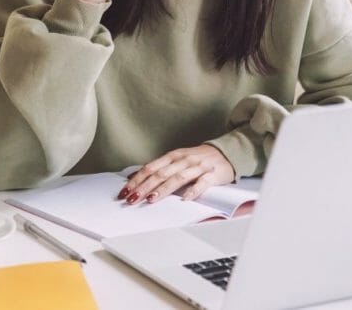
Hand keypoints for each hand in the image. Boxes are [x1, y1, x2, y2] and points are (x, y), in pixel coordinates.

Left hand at [118, 145, 235, 203]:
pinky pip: (202, 183)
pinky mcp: (212, 175)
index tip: (125, 191)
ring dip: (163, 189)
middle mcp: (184, 160)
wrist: (226, 152)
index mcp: (173, 156)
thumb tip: (136, 176)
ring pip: (178, 178)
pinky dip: (193, 191)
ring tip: (151, 199)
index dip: (137, 179)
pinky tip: (185, 199)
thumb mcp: (177, 159)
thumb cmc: (198, 158)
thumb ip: (160, 167)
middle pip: (161, 174)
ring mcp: (198, 167)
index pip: (151, 168)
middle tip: (132, 199)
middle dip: (144, 187)